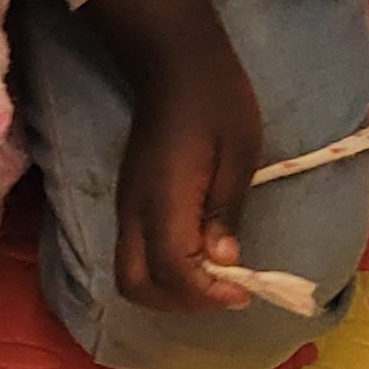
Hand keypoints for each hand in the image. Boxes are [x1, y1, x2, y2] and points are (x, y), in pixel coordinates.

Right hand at [115, 50, 262, 312]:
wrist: (174, 66)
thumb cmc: (216, 102)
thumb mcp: (239, 153)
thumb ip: (226, 210)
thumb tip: (223, 260)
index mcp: (162, 198)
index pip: (171, 269)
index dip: (206, 292)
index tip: (243, 290)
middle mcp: (133, 210)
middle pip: (135, 284)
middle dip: (180, 302)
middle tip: (224, 292)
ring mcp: (125, 207)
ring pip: (130, 273)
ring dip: (170, 290)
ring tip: (214, 278)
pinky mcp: (129, 203)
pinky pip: (135, 254)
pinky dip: (163, 272)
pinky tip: (198, 256)